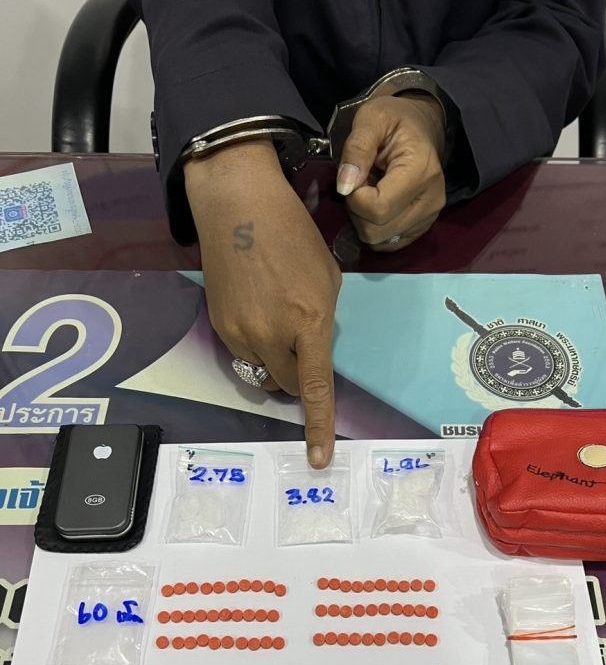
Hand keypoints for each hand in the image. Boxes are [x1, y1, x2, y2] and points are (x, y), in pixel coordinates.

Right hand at [185, 141, 340, 467]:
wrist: (237, 205)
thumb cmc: (292, 235)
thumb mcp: (327, 278)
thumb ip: (322, 321)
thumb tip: (312, 349)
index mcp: (308, 322)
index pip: (315, 389)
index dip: (318, 427)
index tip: (319, 459)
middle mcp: (272, 336)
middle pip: (287, 387)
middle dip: (298, 379)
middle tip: (302, 348)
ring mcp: (241, 334)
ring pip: (263, 374)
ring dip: (276, 365)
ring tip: (277, 326)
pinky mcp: (219, 327)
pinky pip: (243, 355)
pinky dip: (256, 346)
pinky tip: (256, 311)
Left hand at [336, 94, 446, 251]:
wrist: (420, 127)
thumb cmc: (396, 119)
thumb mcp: (371, 119)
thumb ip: (356, 149)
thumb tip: (345, 186)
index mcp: (422, 172)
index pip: (378, 208)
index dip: (354, 196)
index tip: (354, 175)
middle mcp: (431, 201)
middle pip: (376, 230)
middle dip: (357, 210)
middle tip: (359, 182)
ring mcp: (428, 219)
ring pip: (378, 240)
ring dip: (364, 219)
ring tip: (369, 191)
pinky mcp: (420, 229)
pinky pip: (386, 243)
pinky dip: (374, 227)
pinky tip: (377, 204)